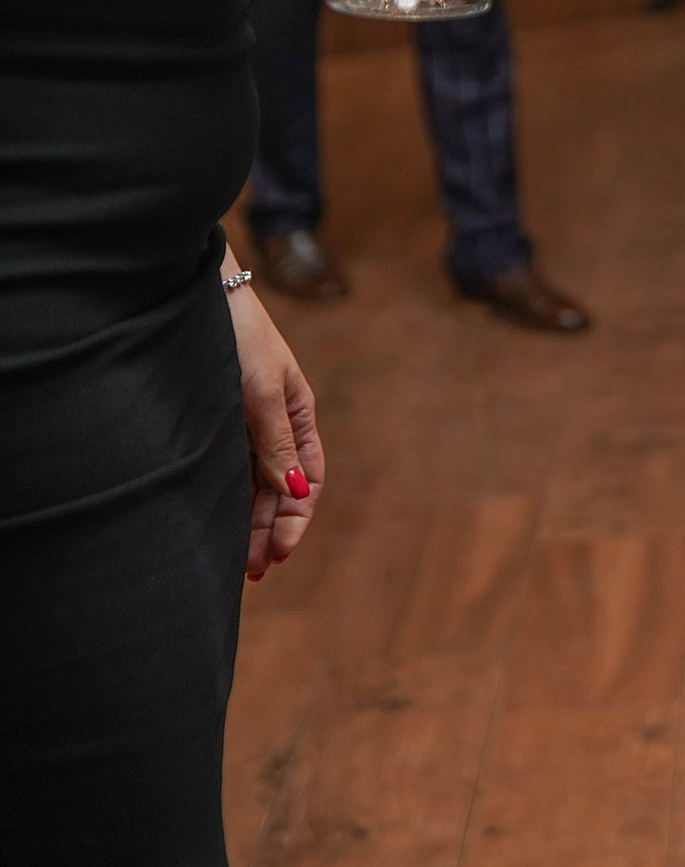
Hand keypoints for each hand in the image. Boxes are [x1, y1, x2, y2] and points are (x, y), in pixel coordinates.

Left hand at [228, 282, 323, 579]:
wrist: (195, 296)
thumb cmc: (235, 335)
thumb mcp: (261, 389)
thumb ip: (276, 440)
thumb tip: (294, 490)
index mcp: (298, 412)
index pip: (308, 477)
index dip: (297, 518)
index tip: (280, 552)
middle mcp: (273, 423)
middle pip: (280, 488)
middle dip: (271, 531)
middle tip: (255, 571)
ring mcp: (243, 424)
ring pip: (251, 484)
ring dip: (249, 523)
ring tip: (238, 562)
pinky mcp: (214, 422)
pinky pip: (227, 471)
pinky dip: (228, 501)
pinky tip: (217, 524)